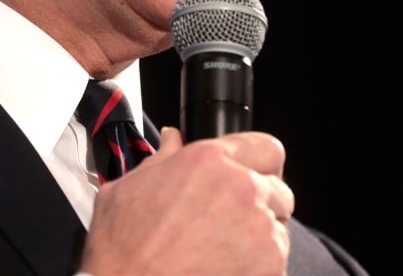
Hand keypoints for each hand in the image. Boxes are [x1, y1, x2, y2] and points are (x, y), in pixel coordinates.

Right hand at [79, 127, 292, 275]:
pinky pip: (277, 260)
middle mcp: (240, 187)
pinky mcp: (269, 266)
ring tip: (222, 249)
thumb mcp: (130, 187)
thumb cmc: (123, 246)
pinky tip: (224, 268)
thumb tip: (173, 140)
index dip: (259, 163)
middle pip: (278, 189)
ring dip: (259, 236)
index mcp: (209, 160)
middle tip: (231, 220)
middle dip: (261, 202)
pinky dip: (258, 266)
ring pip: (279, 227)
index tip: (254, 175)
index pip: (265, 147)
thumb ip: (163, 158)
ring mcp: (259, 228)